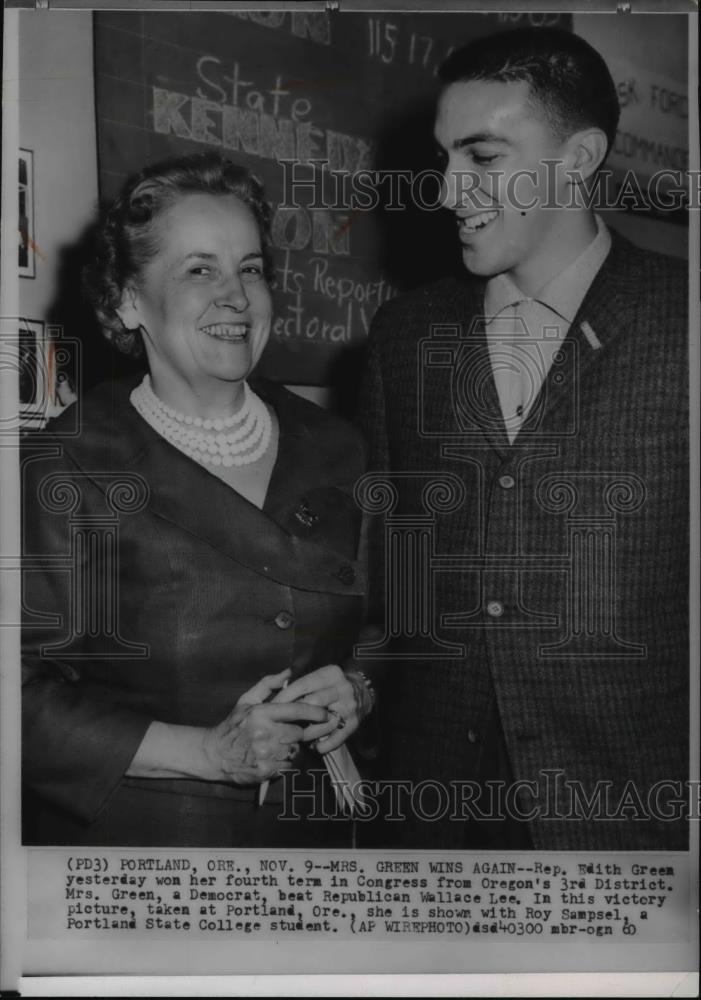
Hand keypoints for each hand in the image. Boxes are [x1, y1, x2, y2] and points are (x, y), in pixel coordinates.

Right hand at [201, 670, 328, 784]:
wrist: (214, 754)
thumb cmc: (234, 725)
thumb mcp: (246, 700)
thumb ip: (268, 684)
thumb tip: (288, 672)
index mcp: (261, 713)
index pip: (296, 710)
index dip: (315, 712)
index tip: (325, 713)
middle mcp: (264, 733)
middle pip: (298, 732)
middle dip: (295, 732)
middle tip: (284, 732)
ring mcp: (265, 753)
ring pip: (294, 750)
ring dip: (289, 748)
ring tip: (274, 745)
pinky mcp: (266, 770)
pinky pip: (287, 765)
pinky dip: (283, 762)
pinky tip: (271, 757)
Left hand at [272, 664, 370, 754]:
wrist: (362, 691)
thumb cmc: (332, 684)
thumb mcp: (320, 675)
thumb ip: (301, 681)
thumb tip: (277, 688)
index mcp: (330, 674)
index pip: (303, 685)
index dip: (285, 696)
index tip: (272, 706)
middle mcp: (341, 689)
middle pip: (313, 703)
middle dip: (294, 715)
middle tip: (279, 723)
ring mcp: (349, 707)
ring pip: (323, 723)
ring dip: (306, 733)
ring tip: (293, 737)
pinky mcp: (353, 724)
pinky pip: (336, 738)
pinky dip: (324, 745)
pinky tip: (314, 748)